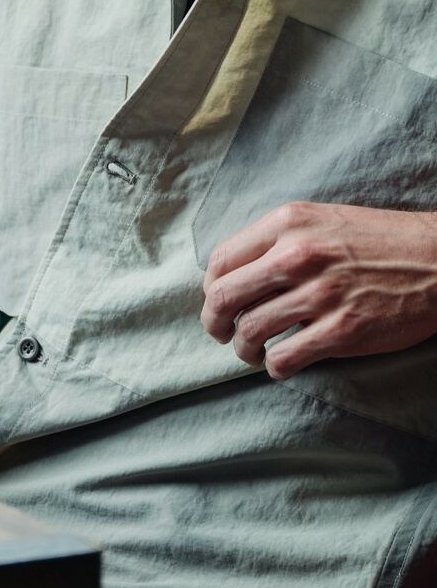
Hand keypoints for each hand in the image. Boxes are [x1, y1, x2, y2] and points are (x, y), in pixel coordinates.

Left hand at [201, 201, 436, 379]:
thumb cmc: (377, 241)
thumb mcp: (318, 220)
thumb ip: (276, 240)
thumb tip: (234, 273)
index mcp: (287, 224)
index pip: (221, 259)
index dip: (210, 287)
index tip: (217, 300)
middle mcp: (296, 256)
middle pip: (225, 296)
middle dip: (213, 321)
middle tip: (220, 333)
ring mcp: (319, 295)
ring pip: (250, 330)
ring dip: (242, 348)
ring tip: (249, 351)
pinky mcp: (343, 331)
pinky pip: (285, 357)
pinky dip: (274, 366)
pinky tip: (279, 364)